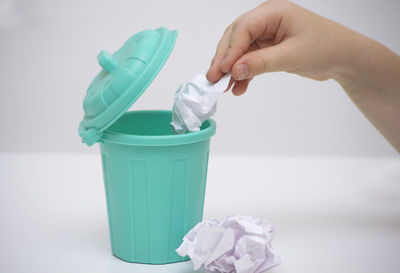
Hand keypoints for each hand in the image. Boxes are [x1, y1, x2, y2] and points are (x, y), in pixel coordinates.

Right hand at [206, 0, 358, 94]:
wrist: (343, 57)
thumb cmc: (325, 48)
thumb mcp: (292, 56)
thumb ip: (261, 63)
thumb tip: (234, 71)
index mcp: (273, 13)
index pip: (243, 29)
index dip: (230, 51)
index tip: (221, 70)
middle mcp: (266, 21)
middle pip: (236, 38)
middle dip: (224, 60)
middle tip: (213, 79)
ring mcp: (266, 35)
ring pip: (240, 51)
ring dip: (231, 69)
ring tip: (224, 87)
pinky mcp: (268, 49)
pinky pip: (249, 60)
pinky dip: (243, 74)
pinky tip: (239, 88)